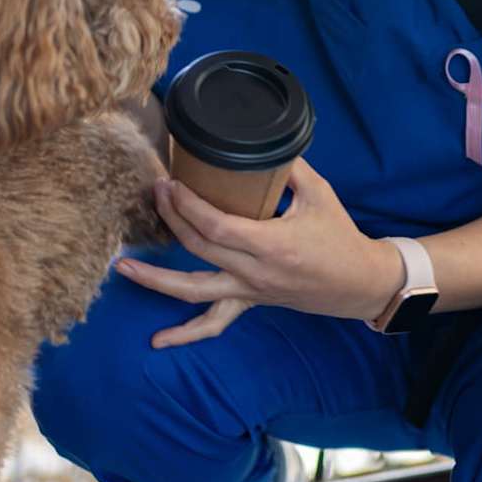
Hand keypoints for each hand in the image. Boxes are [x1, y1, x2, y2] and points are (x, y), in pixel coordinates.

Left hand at [114, 158, 406, 348]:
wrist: (358, 282)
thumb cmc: (340, 237)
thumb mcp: (320, 194)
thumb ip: (291, 166)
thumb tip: (260, 140)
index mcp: (271, 244)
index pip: (216, 227)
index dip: (188, 205)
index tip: (171, 183)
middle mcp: (254, 272)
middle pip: (198, 248)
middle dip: (171, 218)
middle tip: (155, 192)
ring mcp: (248, 291)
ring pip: (193, 291)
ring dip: (155, 280)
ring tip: (124, 267)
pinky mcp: (248, 302)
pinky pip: (213, 323)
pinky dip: (184, 334)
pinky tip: (157, 341)